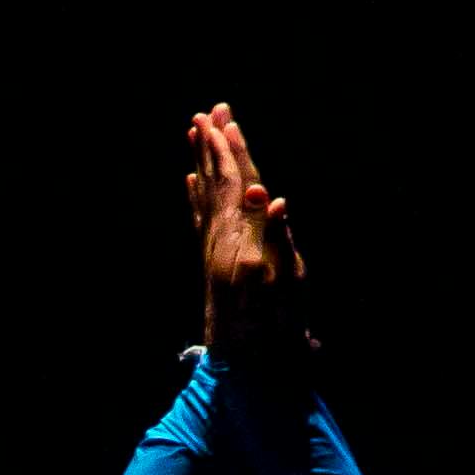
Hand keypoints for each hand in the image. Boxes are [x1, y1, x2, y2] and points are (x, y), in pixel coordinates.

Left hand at [184, 104, 309, 355]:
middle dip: (212, 147)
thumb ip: (277, 234)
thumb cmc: (274, 324)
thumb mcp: (284, 279)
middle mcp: (219, 240)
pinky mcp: (212, 263)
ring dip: (201, 164)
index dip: (231, 152)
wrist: (247, 362)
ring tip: (194, 135)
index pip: (233, 184)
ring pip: (203, 197)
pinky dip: (196, 195)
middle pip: (214, 183)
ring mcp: (213, 251)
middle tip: (206, 112)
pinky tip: (190, 183)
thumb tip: (270, 196)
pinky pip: (200, 218)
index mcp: (238, 237)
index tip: (224, 120)